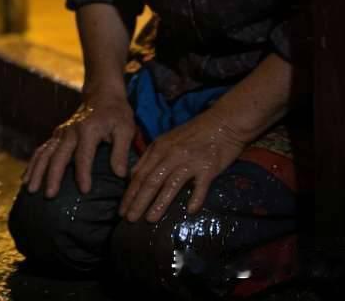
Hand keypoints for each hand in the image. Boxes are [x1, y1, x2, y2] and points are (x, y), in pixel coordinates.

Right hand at [23, 93, 134, 198]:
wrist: (101, 93)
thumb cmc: (116, 113)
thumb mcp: (125, 128)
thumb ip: (121, 151)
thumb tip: (120, 174)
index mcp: (88, 130)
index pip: (84, 155)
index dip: (83, 173)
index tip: (85, 191)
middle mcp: (70, 131)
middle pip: (58, 155)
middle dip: (53, 175)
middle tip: (50, 195)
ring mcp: (61, 133)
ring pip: (45, 153)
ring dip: (37, 170)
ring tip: (31, 189)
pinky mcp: (56, 135)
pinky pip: (41, 150)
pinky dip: (33, 164)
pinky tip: (26, 178)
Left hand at [119, 109, 247, 223]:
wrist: (222, 123)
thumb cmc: (193, 133)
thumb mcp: (166, 140)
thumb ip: (151, 157)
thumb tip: (134, 176)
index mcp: (159, 148)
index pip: (139, 174)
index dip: (129, 193)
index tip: (122, 210)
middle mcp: (171, 155)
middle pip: (151, 181)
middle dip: (138, 201)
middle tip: (129, 219)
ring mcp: (189, 161)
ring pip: (170, 184)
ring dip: (159, 203)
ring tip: (150, 219)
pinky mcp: (208, 168)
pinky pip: (200, 186)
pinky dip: (195, 198)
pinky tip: (190, 210)